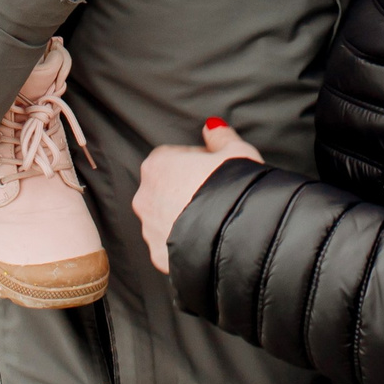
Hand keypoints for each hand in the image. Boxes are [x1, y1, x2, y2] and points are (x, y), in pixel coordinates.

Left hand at [134, 119, 263, 274]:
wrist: (239, 237)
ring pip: (165, 219)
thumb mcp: (236, 152)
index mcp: (158, 165)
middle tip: (214, 195)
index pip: (173, 156)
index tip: (213, 170)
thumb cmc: (235, 188)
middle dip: (185, 191)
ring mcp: (150, 230)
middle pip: (165, 188)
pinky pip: (171, 246)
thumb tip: (212, 127)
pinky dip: (184, 244)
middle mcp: (145, 196)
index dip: (196, 162)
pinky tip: (206, 241)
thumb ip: (220, 136)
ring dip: (183, 218)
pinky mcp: (159, 257)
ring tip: (213, 221)